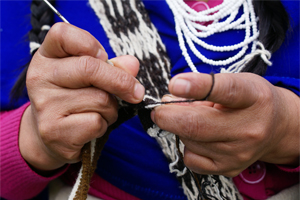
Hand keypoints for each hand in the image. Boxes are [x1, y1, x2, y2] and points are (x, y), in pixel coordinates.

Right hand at [19, 23, 144, 171]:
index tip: (104, 57)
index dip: (90, 44)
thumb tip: (132, 64)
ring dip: (111, 108)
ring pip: (99, 99)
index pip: (62, 34)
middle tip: (136, 92)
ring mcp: (44, 105)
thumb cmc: (76, 101)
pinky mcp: (52, 130)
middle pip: (89, 68)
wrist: (53, 136)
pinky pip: (96, 122)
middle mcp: (40, 77)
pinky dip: (104, 125)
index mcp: (46, 57)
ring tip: (100, 112)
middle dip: (121, 81)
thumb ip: (112, 67)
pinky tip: (91, 127)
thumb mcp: (91, 78)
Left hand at [151, 72, 298, 176]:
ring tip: (194, 119)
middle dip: (167, 116)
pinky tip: (199, 137)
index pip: (226, 91)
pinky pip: (191, 159)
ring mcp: (239, 153)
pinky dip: (187, 145)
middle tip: (159, 109)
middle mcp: (249, 129)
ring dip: (180, 128)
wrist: (276, 127)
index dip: (197, 87)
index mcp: (252, 97)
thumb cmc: (250, 100)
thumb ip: (202, 87)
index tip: (174, 84)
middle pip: (197, 125)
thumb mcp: (234, 82)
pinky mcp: (229, 168)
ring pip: (189, 141)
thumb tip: (167, 100)